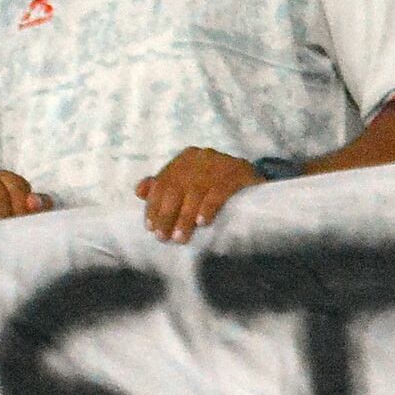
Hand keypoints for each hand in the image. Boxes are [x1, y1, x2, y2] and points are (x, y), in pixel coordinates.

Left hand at [138, 147, 259, 241]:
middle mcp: (201, 157)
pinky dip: (208, 208)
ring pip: (195, 193)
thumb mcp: (190, 182)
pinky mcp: (238, 172)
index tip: (151, 228)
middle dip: (167, 215)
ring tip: (181, 238)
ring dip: (185, 218)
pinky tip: (203, 223)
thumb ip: (165, 186)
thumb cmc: (217, 184)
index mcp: (186, 158)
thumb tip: (140, 191)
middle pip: (176, 188)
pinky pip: (219, 192)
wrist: (255, 178)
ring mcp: (220, 163)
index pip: (163, 183)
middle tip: (164, 237)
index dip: (154, 206)